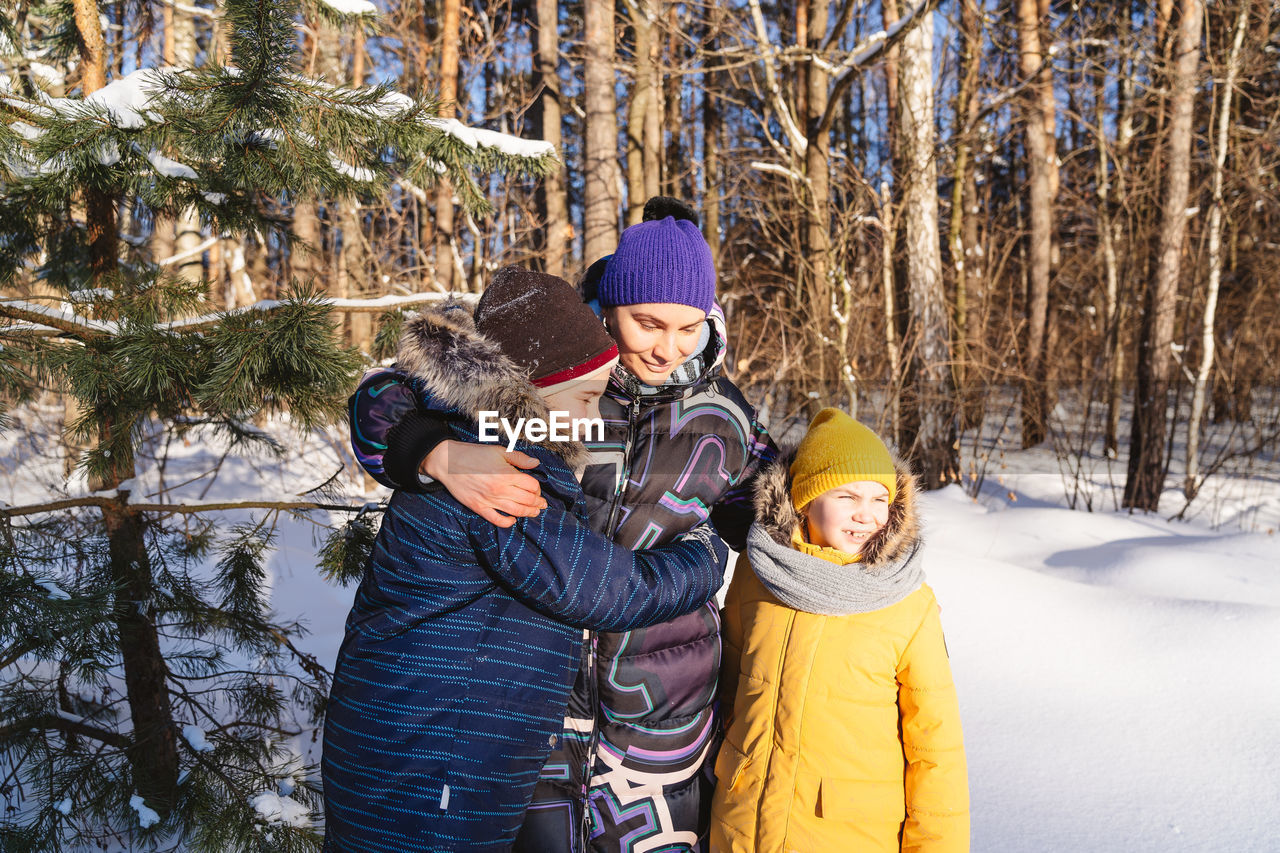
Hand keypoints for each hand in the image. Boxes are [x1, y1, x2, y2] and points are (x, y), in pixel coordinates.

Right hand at [422, 441, 545, 527]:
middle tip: (542, 504)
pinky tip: (513, 520)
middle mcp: (500, 490)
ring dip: (528, 513)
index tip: (537, 488)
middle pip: (527, 500)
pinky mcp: (479, 507)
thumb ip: (519, 458)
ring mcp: (489, 500)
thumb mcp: (499, 451)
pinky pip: (497, 520)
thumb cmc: (474, 454)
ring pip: (516, 511)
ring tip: (535, 512)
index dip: (538, 488)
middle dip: (538, 503)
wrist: (448, 462)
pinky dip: (507, 522)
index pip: (531, 486)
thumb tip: (536, 463)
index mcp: (506, 475)